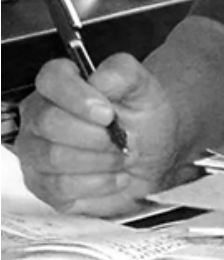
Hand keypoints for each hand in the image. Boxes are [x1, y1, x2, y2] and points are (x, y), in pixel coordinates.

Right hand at [16, 54, 182, 215]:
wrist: (151, 160)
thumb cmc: (142, 120)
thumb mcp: (144, 89)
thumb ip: (123, 73)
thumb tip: (98, 77)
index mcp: (62, 82)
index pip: (51, 78)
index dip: (77, 96)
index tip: (108, 114)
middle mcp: (40, 114)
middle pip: (49, 122)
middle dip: (95, 135)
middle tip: (123, 139)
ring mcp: (36, 152)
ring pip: (54, 157)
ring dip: (100, 160)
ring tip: (122, 156)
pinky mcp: (42, 185)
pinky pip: (60, 187)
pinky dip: (98, 183)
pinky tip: (115, 176)